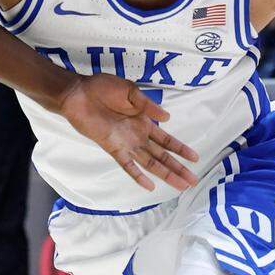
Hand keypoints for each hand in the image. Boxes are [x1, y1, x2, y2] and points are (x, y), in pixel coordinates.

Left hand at [58, 74, 199, 191]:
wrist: (79, 94)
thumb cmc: (104, 88)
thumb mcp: (130, 91)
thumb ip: (148, 105)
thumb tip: (167, 119)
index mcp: (144, 121)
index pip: (167, 139)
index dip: (181, 149)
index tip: (195, 158)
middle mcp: (138, 136)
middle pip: (162, 156)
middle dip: (178, 168)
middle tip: (193, 181)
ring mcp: (127, 144)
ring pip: (150, 163)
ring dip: (165, 174)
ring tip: (180, 186)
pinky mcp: (113, 148)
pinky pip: (127, 165)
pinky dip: (138, 176)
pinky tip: (150, 186)